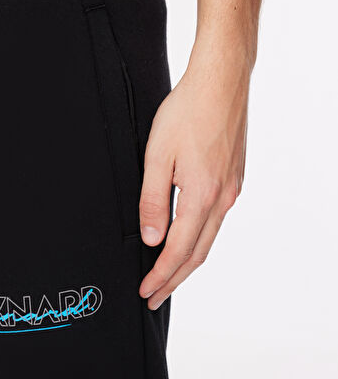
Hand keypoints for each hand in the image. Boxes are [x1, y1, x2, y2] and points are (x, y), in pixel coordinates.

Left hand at [139, 39, 250, 308]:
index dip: (160, 277)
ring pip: (208, 240)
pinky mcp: (234, 179)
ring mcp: (232, 190)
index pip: (177, 252)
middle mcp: (223, 199)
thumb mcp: (157, 156)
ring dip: (187, 264)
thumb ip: (153, 201)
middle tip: (154, 297)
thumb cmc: (187, 112)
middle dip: (174, 280)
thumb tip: (152, 240)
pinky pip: (216, 222)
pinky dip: (199, 241)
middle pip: (197, 254)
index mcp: (202, 196)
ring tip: (168, 277)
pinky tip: (187, 242)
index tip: (145, 292)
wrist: (222, 81)